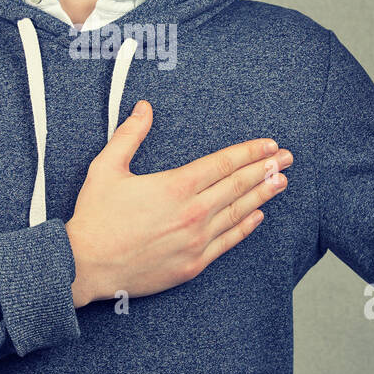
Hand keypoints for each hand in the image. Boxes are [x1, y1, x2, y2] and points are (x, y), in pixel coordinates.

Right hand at [64, 99, 291, 306]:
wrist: (86, 265)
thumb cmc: (95, 217)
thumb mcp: (107, 167)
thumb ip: (129, 135)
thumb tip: (144, 108)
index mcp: (176, 186)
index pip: (224, 163)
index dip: (250, 151)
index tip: (268, 144)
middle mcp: (193, 212)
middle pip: (239, 185)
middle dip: (266, 169)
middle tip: (287, 158)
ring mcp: (196, 240)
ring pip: (239, 212)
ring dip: (263, 195)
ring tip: (281, 182)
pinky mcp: (193, 264)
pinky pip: (228, 242)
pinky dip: (246, 227)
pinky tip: (258, 216)